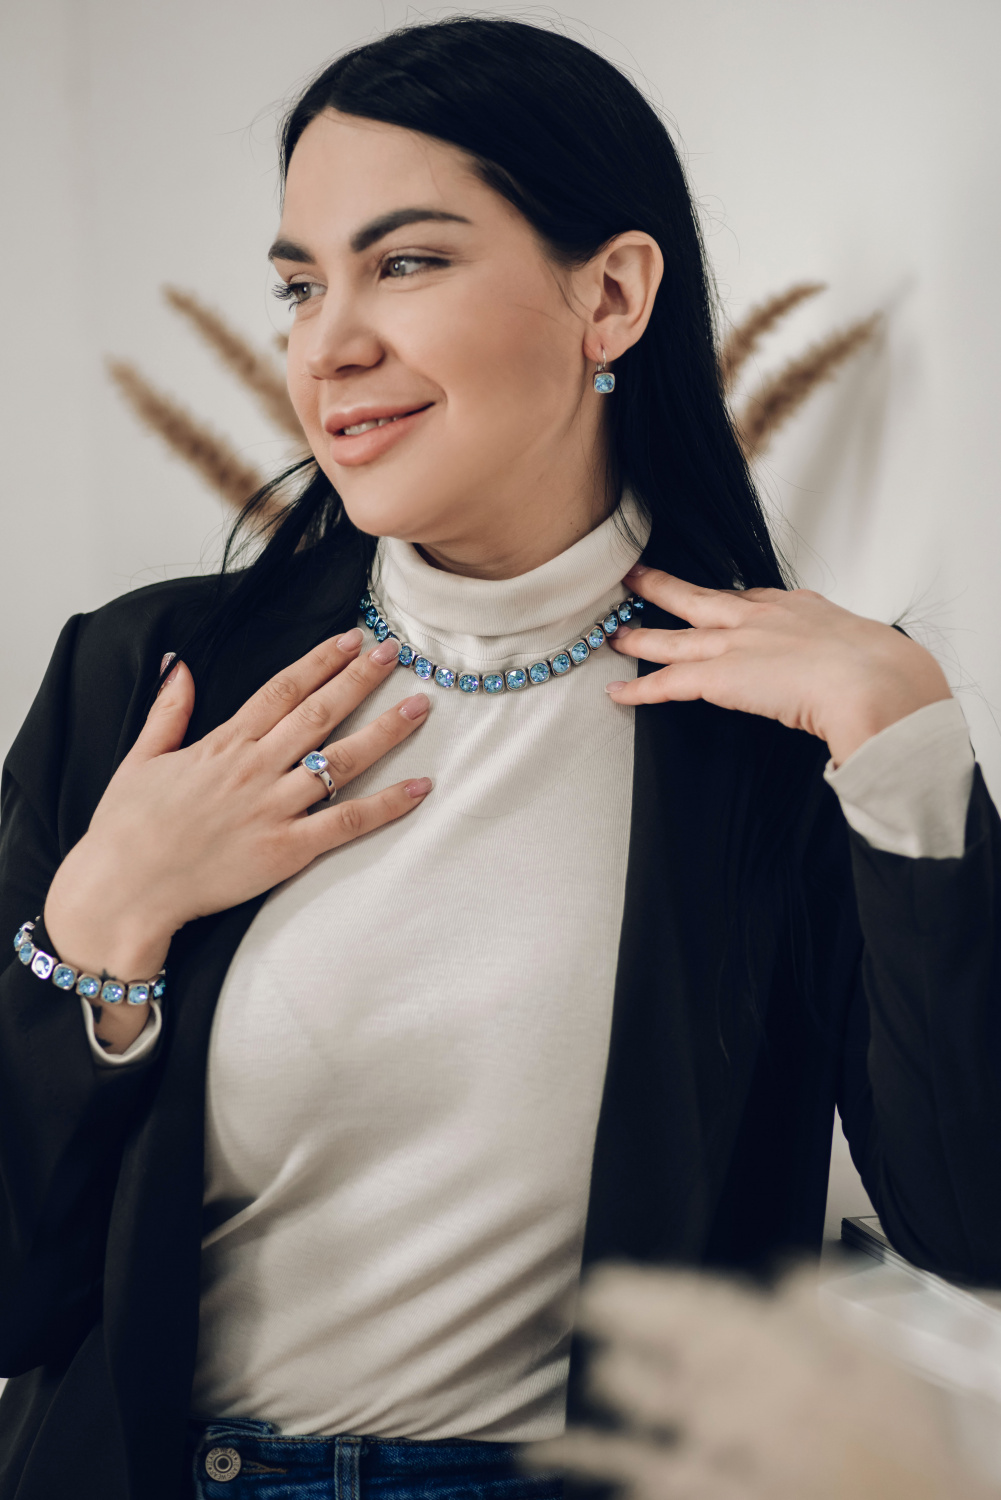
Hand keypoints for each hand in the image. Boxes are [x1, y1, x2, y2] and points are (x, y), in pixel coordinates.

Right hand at [45, 629, 430, 1050]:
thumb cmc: (126, 830)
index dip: (320, 660)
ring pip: (340, 760)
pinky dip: (386, 805)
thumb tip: (182, 666)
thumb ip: (167, 711)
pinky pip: (346, 823)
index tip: (351, 638)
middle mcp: (254, 769)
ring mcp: (273, 809)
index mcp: (223, 744)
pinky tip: (419, 787)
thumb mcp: (139, 759)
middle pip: (319, 713)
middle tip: (395, 653)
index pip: (282, 690)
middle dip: (360, 679)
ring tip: (421, 705)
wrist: (123, 890)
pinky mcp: (285, 850)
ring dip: (385, 731)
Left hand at [606, 566, 951, 765]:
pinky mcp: (720, 677)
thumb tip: (871, 674)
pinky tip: (617, 696)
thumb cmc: (885, 672)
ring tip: (612, 633)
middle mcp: (761, 618)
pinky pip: (668, 684)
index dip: (726, 601)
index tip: (710, 598)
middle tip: (635, 576)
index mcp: (799, 608)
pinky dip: (640, 692)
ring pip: (674, 637)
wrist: (874, 681)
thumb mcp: (870, 650)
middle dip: (664, 587)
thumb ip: (852, 657)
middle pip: (701, 598)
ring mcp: (737, 644)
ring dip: (640, 637)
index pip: (751, 599)